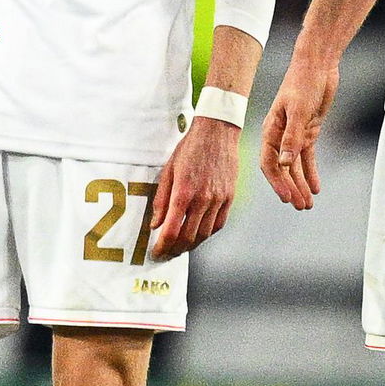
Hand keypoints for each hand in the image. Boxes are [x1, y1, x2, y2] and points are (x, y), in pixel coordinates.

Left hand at [149, 115, 239, 260]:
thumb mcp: (168, 169)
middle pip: (188, 237)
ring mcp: (218, 200)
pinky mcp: (229, 198)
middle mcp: (203, 199)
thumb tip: (156, 224)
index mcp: (184, 191)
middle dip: (175, 250)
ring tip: (180, 247)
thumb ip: (161, 199)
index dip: (163, 246)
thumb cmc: (190, 147)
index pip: (172, 230)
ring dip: (190, 245)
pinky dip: (207, 234)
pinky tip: (198, 234)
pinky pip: (218, 224)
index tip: (156, 252)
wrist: (217, 132)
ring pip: (204, 234)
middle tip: (166, 253)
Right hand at [260, 52, 337, 209]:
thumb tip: (286, 163)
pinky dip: (310, 172)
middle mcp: (279, 134)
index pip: (269, 162)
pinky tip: (315, 187)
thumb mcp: (298, 110)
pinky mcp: (307, 131)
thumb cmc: (303, 82)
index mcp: (270, 129)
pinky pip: (307, 157)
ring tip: (307, 203)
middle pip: (282, 168)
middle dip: (290, 188)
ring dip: (300, 184)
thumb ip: (292, 137)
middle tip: (300, 206)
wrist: (317, 65)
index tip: (287, 198)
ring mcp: (293, 134)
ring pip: (294, 166)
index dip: (277, 182)